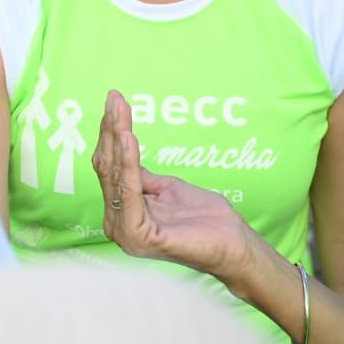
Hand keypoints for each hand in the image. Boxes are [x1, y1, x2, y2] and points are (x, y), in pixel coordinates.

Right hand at [91, 90, 253, 282]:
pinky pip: (130, 191)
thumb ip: (140, 175)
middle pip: (108, 168)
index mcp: (122, 214)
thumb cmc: (206, 220)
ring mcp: (125, 232)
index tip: (115, 101)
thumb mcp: (167, 188)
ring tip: (120, 110)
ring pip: (117, 175)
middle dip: (112, 129)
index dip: (111, 133)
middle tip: (114, 98)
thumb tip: (122, 148)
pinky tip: (129, 138)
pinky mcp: (138, 235)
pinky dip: (129, 162)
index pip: (110, 167)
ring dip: (117, 137)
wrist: (235, 245)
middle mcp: (116, 224)